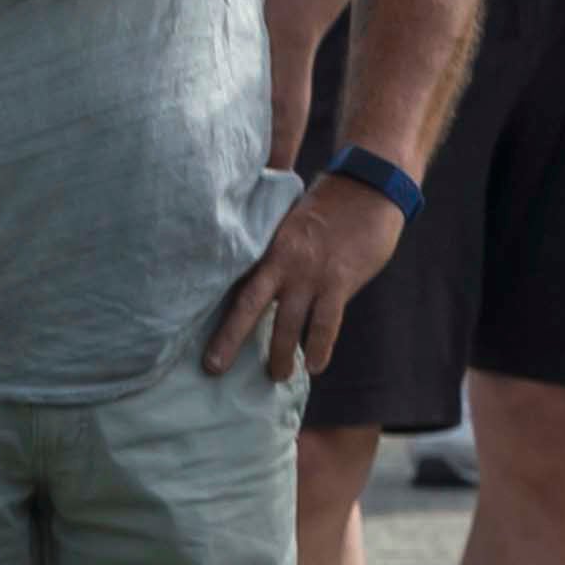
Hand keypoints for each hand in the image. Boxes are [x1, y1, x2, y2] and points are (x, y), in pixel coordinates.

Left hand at [204, 170, 402, 380]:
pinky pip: (326, 322)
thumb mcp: (291, 226)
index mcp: (267, 248)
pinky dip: (319, 346)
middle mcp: (283, 262)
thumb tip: (262, 282)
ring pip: (289, 322)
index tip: (196, 327)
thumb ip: (276, 253)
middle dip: (230, 338)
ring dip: (281, 353)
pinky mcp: (339, 281)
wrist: (367, 188)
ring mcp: (311, 273)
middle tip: (213, 368)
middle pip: (249, 306)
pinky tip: (315, 366)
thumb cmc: (328, 209)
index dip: (216, 309)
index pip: (236, 284)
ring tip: (277, 376)